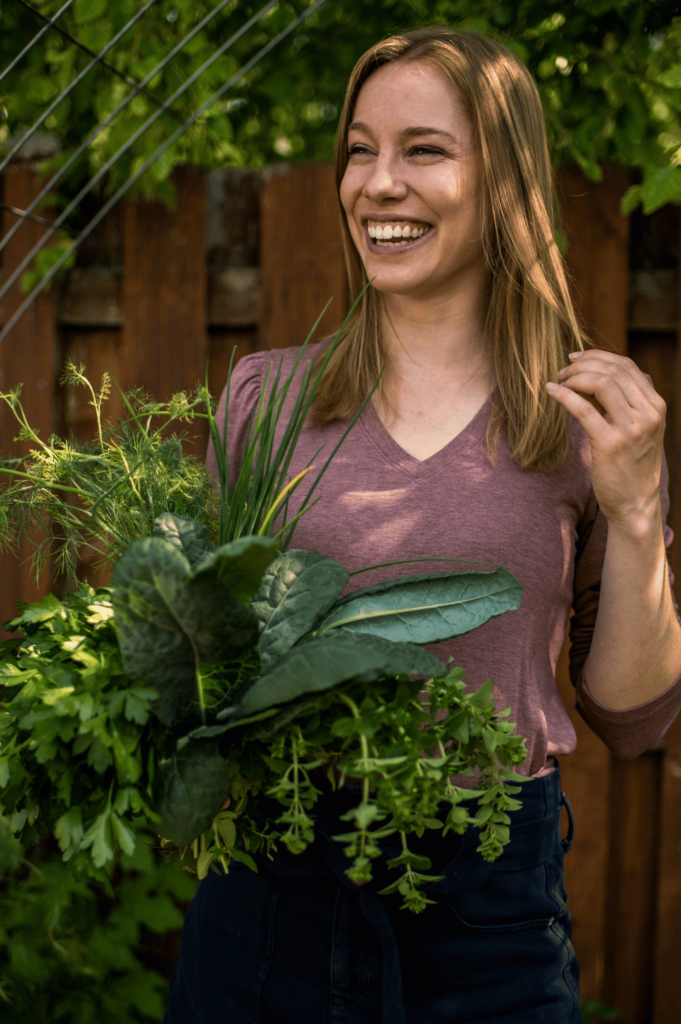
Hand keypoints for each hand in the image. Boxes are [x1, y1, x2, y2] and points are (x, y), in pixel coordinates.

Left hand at [546, 350, 666, 529]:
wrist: (635, 502)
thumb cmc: (631, 464)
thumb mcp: (638, 429)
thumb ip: (623, 403)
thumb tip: (593, 376)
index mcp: (656, 406)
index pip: (627, 366)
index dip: (598, 356)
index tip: (576, 358)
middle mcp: (648, 414)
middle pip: (613, 370)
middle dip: (583, 365)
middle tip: (563, 371)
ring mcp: (632, 429)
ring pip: (601, 384)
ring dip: (574, 378)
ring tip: (559, 382)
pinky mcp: (610, 444)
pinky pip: (584, 409)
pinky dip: (564, 396)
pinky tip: (551, 392)